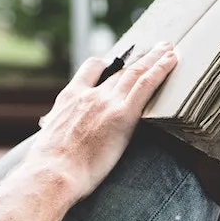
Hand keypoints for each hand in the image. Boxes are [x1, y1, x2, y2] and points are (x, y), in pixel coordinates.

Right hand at [28, 42, 176, 201]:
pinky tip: (172, 60)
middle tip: (153, 48)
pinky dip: (160, 69)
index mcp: (69, 98)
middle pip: (118, 70)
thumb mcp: (48, 139)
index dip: (107, 63)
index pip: (90, 69)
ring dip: (154, 58)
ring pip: (135, 72)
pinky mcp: (123, 114)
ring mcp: (106, 102)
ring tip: (168, 48)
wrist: (52, 172)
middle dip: (137, 58)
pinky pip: (145, 85)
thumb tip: (54, 137)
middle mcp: (89, 94)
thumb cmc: (48, 167)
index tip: (117, 60)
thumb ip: (58, 130)